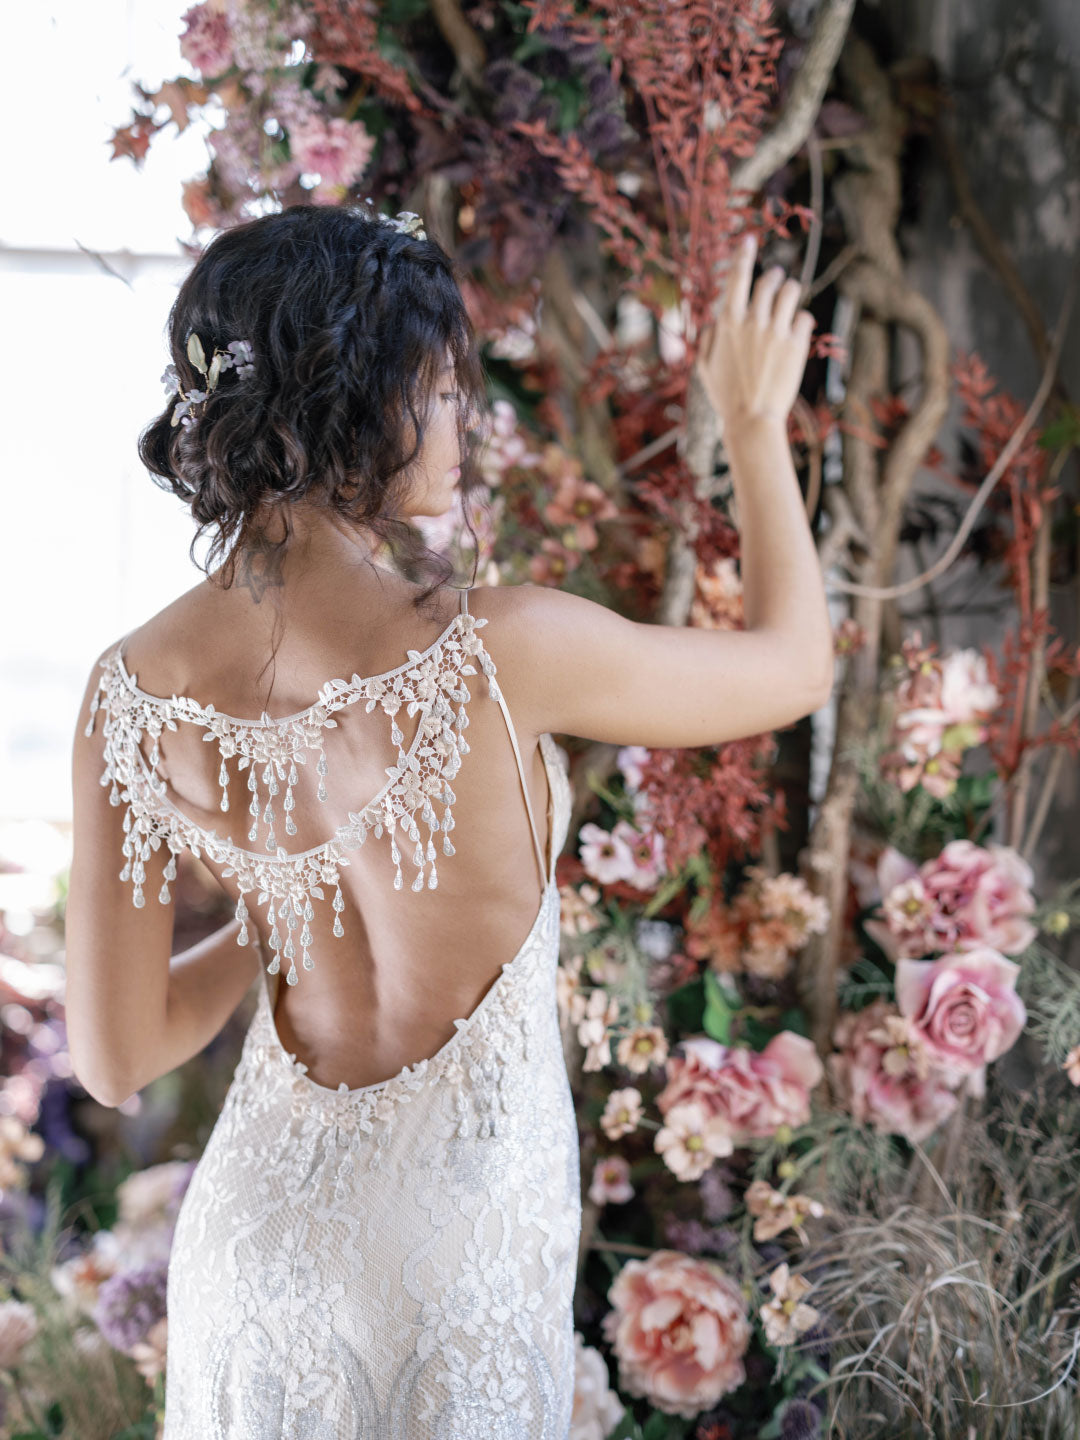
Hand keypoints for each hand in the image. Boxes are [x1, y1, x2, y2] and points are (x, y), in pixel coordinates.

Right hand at [695, 233, 814, 433]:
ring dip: (791, 290)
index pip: (737, 279)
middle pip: (768, 281)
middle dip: (774, 276)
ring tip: (790, 295)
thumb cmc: (725, 398)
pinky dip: (802, 320)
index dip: (743, 256)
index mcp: (727, 324)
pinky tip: (798, 329)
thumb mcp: (705, 369)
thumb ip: (709, 340)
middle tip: (777, 278)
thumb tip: (716, 323)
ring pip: (791, 292)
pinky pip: (804, 317)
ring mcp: (776, 331)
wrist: (752, 419)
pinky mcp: (796, 344)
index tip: (749, 240)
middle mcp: (752, 321)